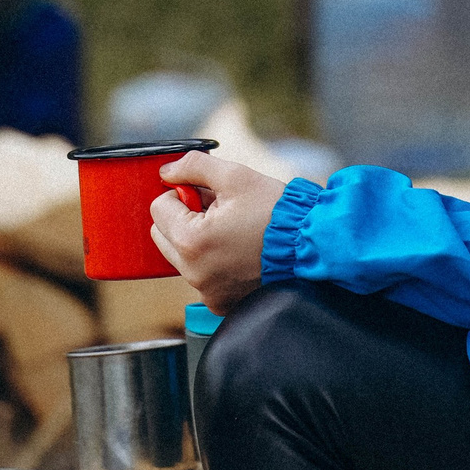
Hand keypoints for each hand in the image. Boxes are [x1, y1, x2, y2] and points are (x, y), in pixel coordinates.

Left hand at [149, 149, 286, 313]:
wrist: (311, 246)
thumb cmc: (276, 212)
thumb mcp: (236, 176)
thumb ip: (193, 166)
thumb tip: (166, 172)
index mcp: (191, 241)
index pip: (159, 207)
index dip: (183, 193)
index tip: (208, 195)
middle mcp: (193, 272)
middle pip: (163, 234)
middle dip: (184, 217)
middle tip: (219, 210)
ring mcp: (206, 292)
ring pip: (181, 255)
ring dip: (197, 239)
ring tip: (234, 230)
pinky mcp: (219, 303)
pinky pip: (201, 276)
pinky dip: (212, 262)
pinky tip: (239, 251)